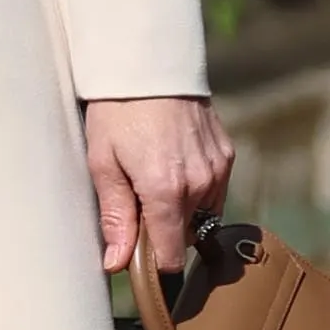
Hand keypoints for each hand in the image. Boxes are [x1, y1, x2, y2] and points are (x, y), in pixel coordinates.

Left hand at [84, 96, 234, 281]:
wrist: (149, 65)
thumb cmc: (117, 112)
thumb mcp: (103, 164)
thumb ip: (116, 218)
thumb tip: (117, 264)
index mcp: (166, 191)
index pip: (172, 255)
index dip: (154, 262)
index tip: (137, 254)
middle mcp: (200, 184)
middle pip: (186, 236)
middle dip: (163, 230)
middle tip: (135, 201)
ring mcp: (218, 169)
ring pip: (202, 214)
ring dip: (180, 210)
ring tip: (152, 177)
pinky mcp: (226, 155)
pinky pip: (213, 190)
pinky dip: (194, 188)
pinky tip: (171, 164)